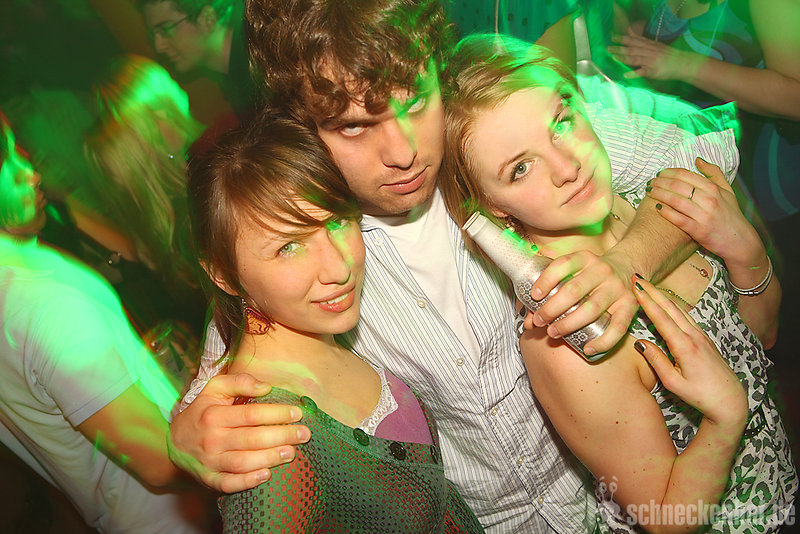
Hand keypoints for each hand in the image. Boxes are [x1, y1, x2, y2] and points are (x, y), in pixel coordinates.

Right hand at [168, 373, 309, 492]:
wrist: (173, 440)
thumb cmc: (202, 411)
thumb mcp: (214, 389)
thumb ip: (239, 382)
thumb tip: (266, 387)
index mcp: (214, 415)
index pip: (251, 414)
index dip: (277, 414)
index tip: (297, 413)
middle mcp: (211, 439)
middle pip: (252, 439)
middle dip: (282, 436)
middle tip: (303, 434)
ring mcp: (209, 461)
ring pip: (243, 462)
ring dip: (270, 458)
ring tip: (291, 452)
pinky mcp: (209, 479)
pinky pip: (229, 484)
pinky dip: (248, 481)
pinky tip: (267, 474)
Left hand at [528, 249, 637, 355]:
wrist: (626, 268)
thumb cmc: (590, 276)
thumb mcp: (574, 273)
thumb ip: (552, 291)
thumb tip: (530, 321)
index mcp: (585, 259)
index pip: (563, 265)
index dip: (546, 280)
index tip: (534, 295)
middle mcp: (602, 271)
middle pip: (573, 291)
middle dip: (552, 308)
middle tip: (539, 321)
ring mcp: (617, 289)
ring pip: (591, 309)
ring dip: (569, 324)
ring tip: (553, 332)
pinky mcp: (630, 306)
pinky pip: (618, 327)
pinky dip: (603, 341)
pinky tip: (587, 348)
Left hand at [608, 27, 699, 80]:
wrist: (683, 63)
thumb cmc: (666, 55)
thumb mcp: (654, 44)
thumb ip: (640, 39)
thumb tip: (628, 30)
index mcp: (648, 45)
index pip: (634, 40)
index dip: (623, 38)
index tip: (612, 37)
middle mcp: (649, 51)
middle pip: (632, 49)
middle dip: (619, 48)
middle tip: (608, 48)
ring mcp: (651, 61)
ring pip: (636, 58)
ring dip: (624, 58)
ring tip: (614, 58)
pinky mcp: (654, 71)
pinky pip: (643, 72)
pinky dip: (634, 73)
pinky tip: (626, 75)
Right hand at [632, 277, 746, 427]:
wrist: (730, 401)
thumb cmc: (701, 395)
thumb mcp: (673, 383)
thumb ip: (656, 360)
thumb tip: (640, 342)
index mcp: (685, 347)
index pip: (662, 318)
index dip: (647, 301)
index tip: (635, 287)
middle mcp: (694, 336)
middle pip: (670, 307)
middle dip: (653, 291)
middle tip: (637, 278)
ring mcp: (701, 336)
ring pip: (679, 310)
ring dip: (662, 296)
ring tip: (648, 286)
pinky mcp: (704, 339)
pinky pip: (686, 317)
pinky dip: (672, 306)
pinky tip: (667, 303)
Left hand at [647, 157, 764, 267]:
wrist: (739, 241)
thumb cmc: (730, 214)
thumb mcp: (727, 190)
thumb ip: (714, 173)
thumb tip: (697, 160)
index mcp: (714, 188)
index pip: (685, 175)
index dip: (669, 172)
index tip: (659, 173)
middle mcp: (709, 200)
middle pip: (677, 186)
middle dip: (660, 182)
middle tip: (649, 182)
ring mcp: (703, 215)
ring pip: (675, 200)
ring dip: (659, 194)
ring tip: (648, 192)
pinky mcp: (698, 230)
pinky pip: (678, 219)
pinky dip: (665, 212)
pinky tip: (656, 207)